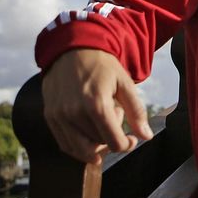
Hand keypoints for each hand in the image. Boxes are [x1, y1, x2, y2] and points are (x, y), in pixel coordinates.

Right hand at [42, 49, 153, 163]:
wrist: (72, 49)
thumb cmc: (102, 65)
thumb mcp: (124, 83)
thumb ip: (136, 111)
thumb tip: (146, 136)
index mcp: (96, 104)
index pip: (114, 143)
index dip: (126, 145)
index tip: (131, 139)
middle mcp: (74, 113)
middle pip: (99, 145)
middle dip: (111, 135)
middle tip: (113, 114)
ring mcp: (59, 116)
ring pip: (81, 149)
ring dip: (95, 142)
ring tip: (100, 122)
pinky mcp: (50, 116)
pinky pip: (65, 144)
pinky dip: (79, 147)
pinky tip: (88, 133)